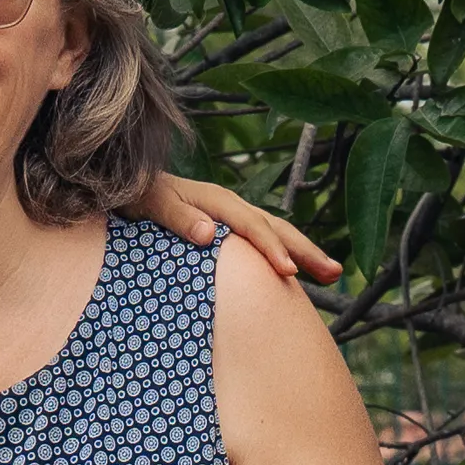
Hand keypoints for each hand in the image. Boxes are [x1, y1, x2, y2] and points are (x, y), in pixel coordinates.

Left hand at [131, 171, 340, 282]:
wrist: (130, 188)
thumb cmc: (138, 196)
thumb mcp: (150, 203)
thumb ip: (176, 217)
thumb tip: (208, 233)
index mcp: (217, 201)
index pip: (253, 226)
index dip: (272, 248)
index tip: (289, 273)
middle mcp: (231, 209)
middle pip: (276, 229)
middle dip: (306, 251)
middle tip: (335, 272)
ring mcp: (233, 220)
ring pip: (276, 235)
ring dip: (304, 254)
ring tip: (332, 274)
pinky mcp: (229, 232)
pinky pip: (263, 244)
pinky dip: (284, 257)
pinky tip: (297, 276)